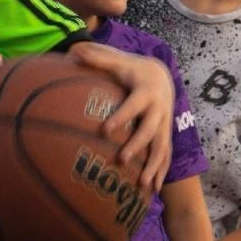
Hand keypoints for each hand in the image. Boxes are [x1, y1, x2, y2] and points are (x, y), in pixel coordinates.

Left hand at [68, 42, 172, 192]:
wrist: (161, 75)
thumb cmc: (132, 69)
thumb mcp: (117, 61)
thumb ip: (96, 57)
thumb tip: (73, 49)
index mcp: (145, 92)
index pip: (133, 105)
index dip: (121, 117)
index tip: (105, 130)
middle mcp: (159, 110)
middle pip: (151, 130)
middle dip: (138, 145)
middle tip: (121, 159)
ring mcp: (165, 125)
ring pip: (162, 148)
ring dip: (153, 167)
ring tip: (141, 185)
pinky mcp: (166, 135)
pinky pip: (166, 157)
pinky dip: (160, 173)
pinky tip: (151, 191)